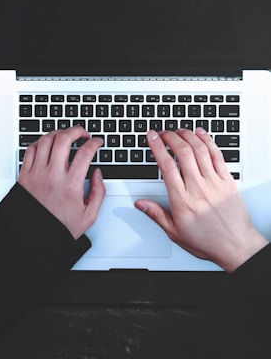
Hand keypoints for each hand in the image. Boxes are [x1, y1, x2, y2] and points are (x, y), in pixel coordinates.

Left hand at [18, 126, 104, 239]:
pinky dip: (41, 142)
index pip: (85, 153)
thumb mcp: (89, 216)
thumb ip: (99, 193)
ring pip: (46, 140)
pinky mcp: (25, 175)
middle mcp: (52, 176)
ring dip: (59, 133)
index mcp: (71, 185)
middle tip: (83, 133)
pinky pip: (31, 149)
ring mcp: (37, 174)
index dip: (95, 142)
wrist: (34, 238)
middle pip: (64, 139)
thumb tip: (98, 174)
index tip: (97, 142)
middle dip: (77, 130)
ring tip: (66, 136)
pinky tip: (48, 144)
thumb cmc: (59, 227)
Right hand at [135, 128, 268, 271]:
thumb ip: (156, 215)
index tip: (151, 137)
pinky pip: (217, 155)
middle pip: (182, 153)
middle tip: (163, 132)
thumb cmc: (208, 241)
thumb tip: (141, 204)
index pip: (166, 166)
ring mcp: (214, 182)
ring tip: (179, 131)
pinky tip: (201, 134)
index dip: (157, 147)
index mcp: (182, 200)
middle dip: (170, 137)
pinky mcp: (227, 180)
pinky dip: (208, 141)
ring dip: (187, 135)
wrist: (236, 246)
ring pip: (199, 150)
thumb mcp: (176, 233)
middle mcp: (198, 188)